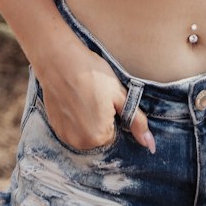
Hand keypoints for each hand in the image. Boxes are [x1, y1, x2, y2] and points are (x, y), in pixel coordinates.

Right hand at [38, 43, 155, 153]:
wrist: (59, 59)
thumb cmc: (92, 73)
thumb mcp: (120, 95)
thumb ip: (136, 122)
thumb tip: (151, 145)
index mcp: (99, 137)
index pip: (115, 134)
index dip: (114, 114)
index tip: (106, 98)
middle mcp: (80, 143)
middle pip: (99, 136)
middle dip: (101, 120)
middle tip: (95, 96)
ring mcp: (65, 136)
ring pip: (85, 133)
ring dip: (86, 120)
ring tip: (83, 97)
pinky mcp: (54, 127)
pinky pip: (71, 129)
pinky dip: (73, 118)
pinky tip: (72, 100)